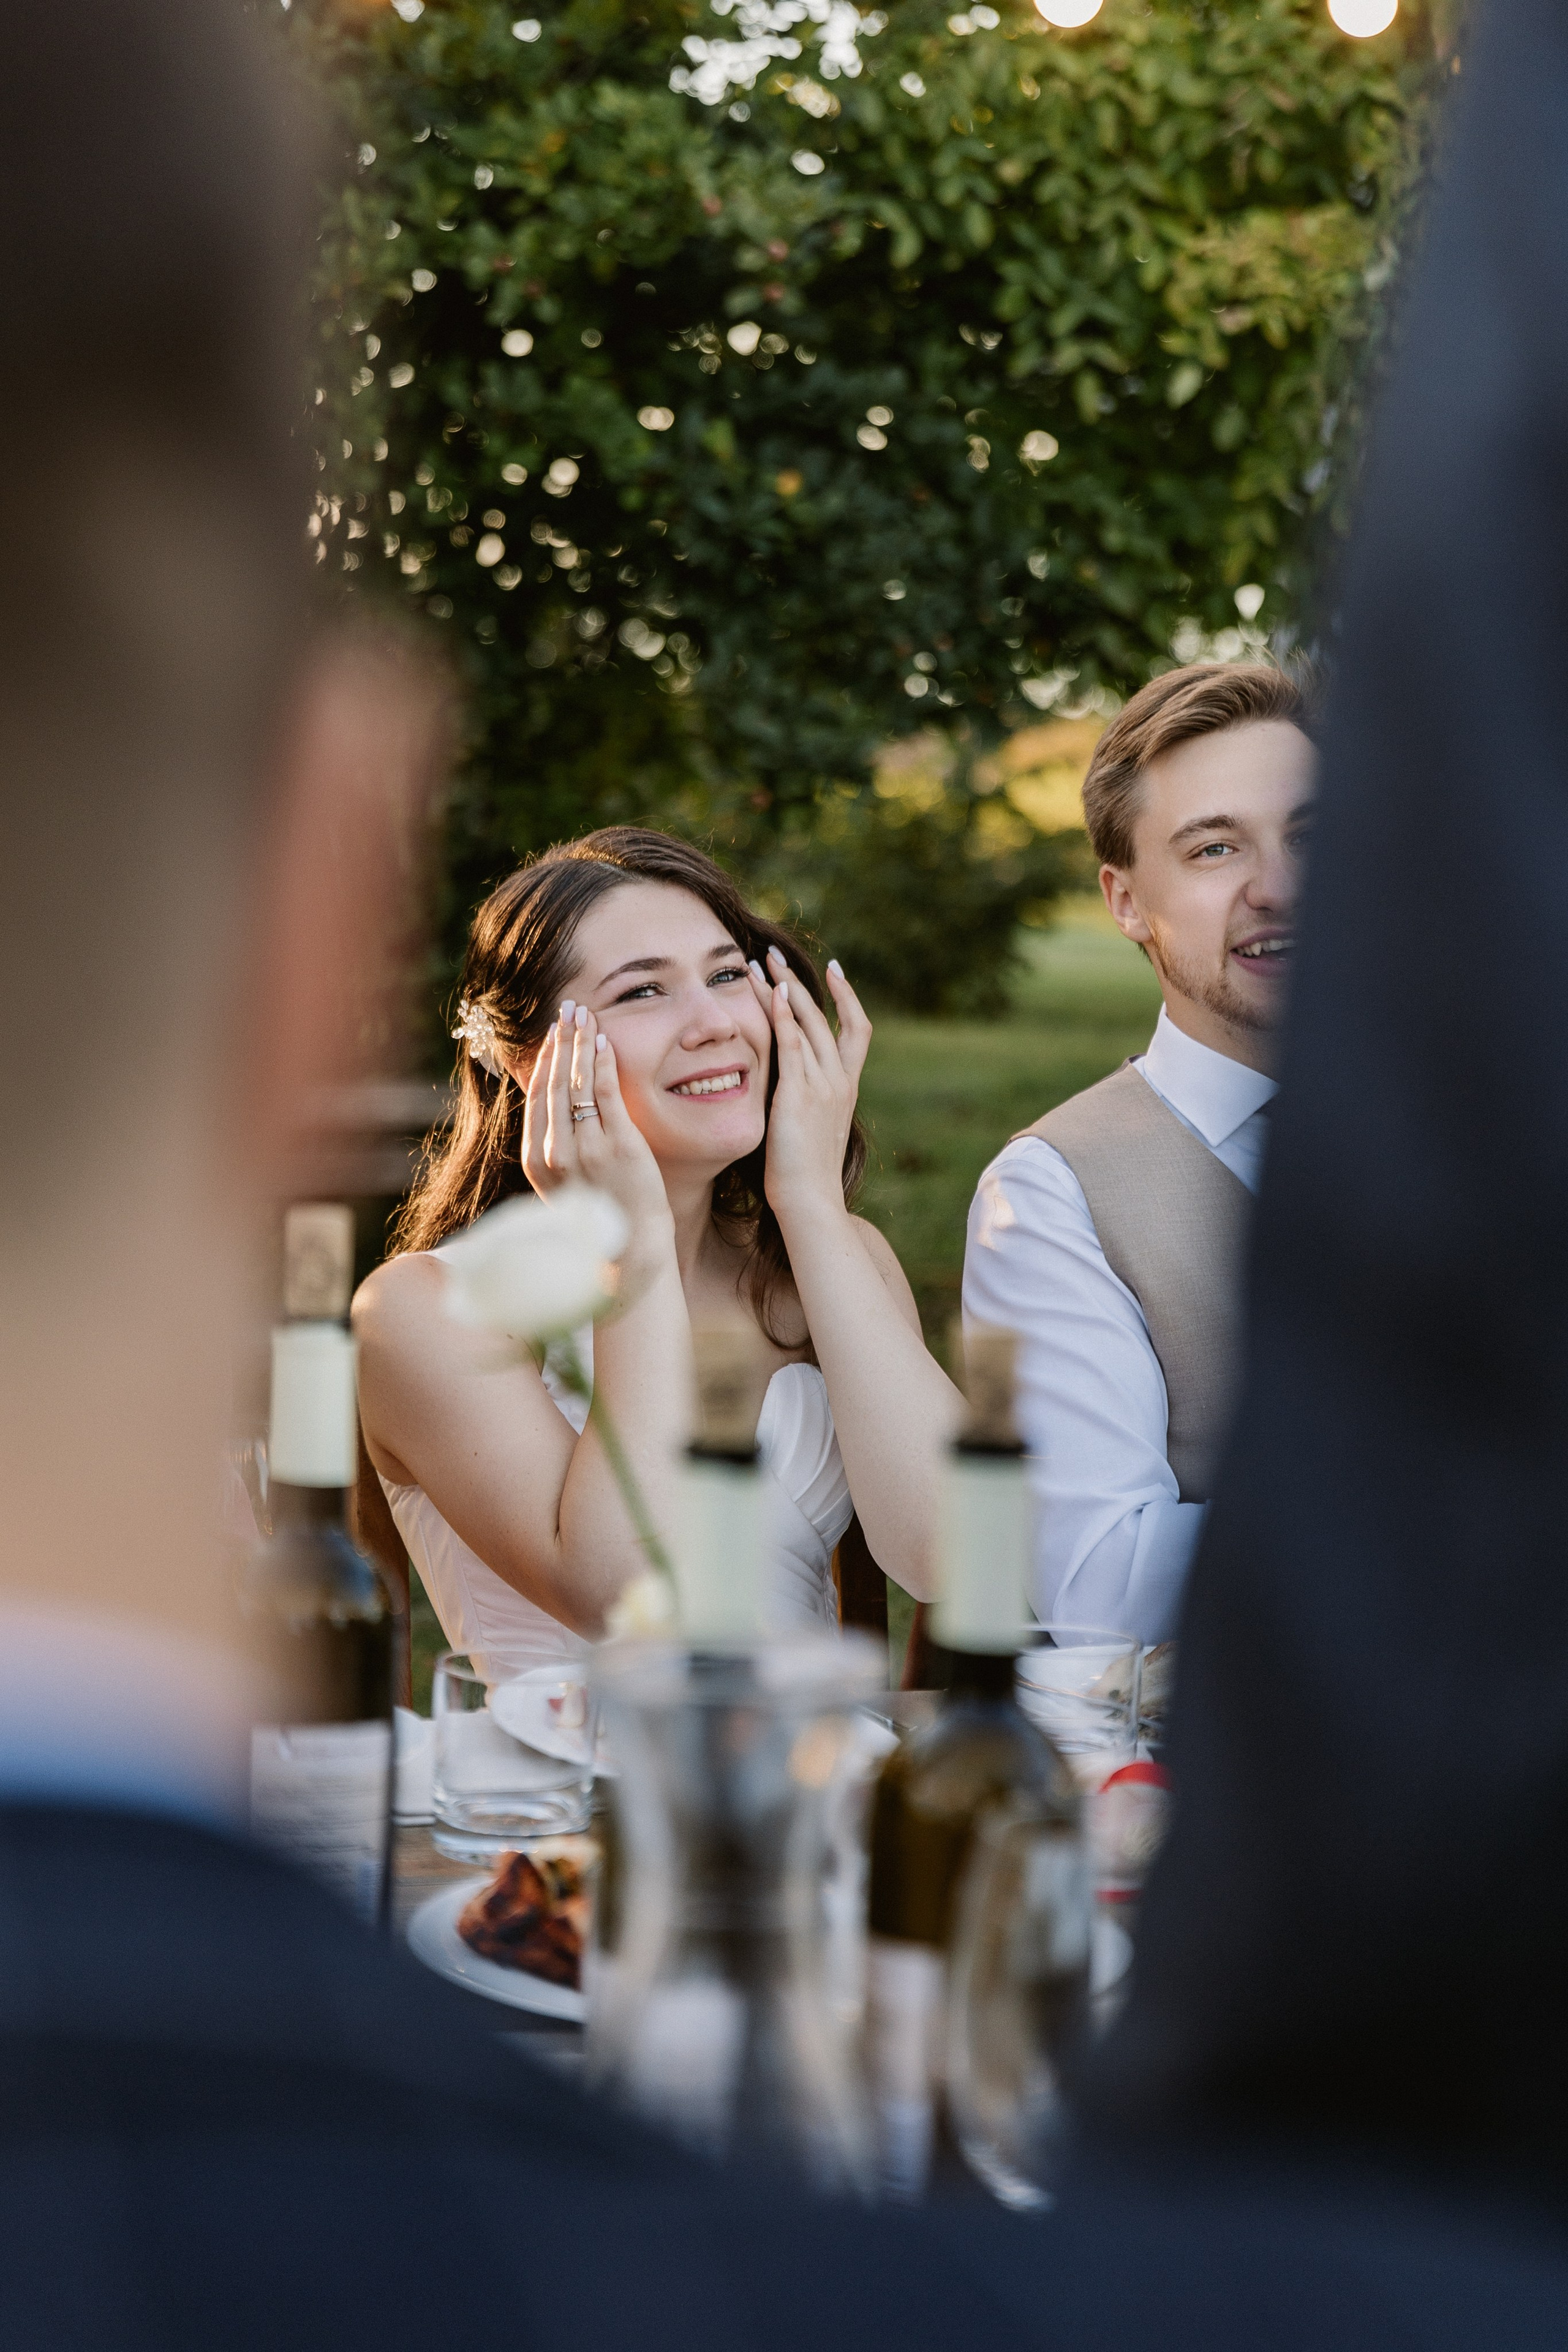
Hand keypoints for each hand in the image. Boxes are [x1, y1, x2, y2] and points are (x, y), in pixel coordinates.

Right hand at [519, 1004, 671, 1252]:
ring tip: (585, 1015)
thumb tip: (556, 1106)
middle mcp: (554, 1153)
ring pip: (575, 1083)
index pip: (536, 1098)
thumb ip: (557, 1145)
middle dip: (560, 1041)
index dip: (543, 1061)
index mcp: (536, 1161)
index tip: (552, 1034)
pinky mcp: (617, 1146)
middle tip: (567, 1009)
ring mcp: (585, 1149)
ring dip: (580, 1043)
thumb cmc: (603, 1215)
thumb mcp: (566, 1181)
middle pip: (553, 1083)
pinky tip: (604, 1041)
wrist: (629, 1251)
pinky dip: (602, 1063)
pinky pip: (605, 1094)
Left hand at [746, 948, 870, 1225]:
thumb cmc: (805, 1177)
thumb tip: (792, 1095)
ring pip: (807, 1023)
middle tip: (774, 955)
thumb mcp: (812, 1131)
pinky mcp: (799, 1095)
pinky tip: (769, 992)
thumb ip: (806, 1104)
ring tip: (758, 964)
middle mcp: (840, 1081)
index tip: (834, 968)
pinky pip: (793, 1043)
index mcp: (847, 1088)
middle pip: (828, 1017)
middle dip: (799, 982)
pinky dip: (782, 1015)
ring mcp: (822, 1086)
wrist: (810, 1202)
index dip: (848, 997)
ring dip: (781, 989)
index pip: (857, 1030)